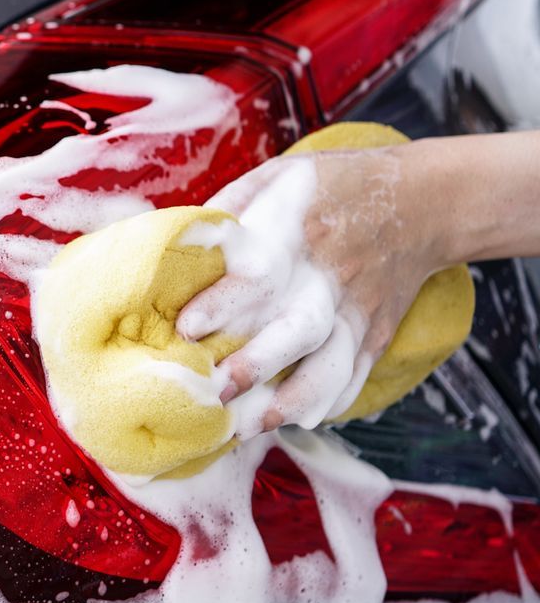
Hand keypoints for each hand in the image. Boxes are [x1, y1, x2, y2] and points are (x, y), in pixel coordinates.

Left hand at [173, 145, 442, 434]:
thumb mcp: (278, 177)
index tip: (186, 330)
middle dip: (255, 365)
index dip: (222, 303)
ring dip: (292, 400)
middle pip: (297, 329)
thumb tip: (179, 246)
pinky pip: (355, 375)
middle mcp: (330, 278)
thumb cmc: (330, 188)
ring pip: (331, 364)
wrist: (423, 201)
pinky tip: (297, 420)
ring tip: (251, 425)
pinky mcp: (376, 333)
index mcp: (298, 233)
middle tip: (211, 392)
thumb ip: (230, 209)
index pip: (259, 274)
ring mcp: (358, 311)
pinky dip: (330, 402)